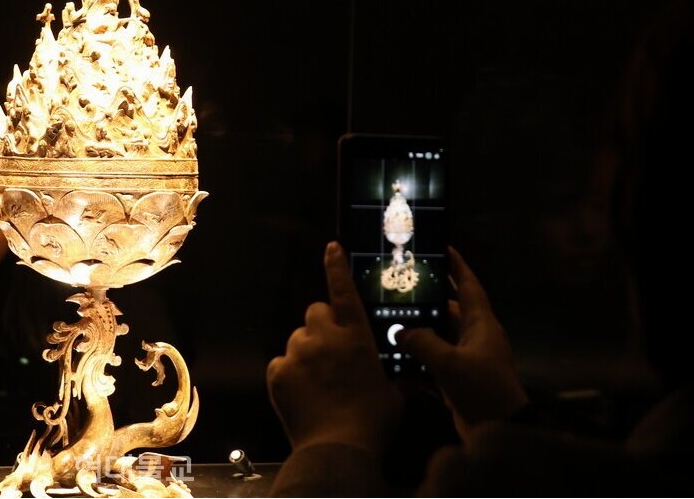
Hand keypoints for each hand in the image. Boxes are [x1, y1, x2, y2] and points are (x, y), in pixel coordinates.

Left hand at [267, 242, 401, 455]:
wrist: (338, 447)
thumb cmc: (373, 421)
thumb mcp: (395, 396)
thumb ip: (399, 378)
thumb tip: (415, 377)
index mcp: (356, 336)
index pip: (344, 291)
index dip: (337, 266)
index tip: (331, 246)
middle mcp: (324, 337)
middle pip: (315, 313)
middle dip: (321, 327)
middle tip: (331, 352)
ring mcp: (298, 353)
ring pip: (297, 339)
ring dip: (306, 353)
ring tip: (318, 383)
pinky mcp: (278, 371)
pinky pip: (281, 364)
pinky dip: (290, 375)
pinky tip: (303, 395)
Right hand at [400, 247, 526, 439]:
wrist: (500, 433)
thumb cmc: (482, 389)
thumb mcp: (449, 363)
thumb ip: (422, 342)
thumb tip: (401, 331)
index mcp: (481, 324)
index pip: (468, 286)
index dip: (457, 266)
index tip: (443, 247)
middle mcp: (475, 337)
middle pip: (447, 311)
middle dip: (425, 302)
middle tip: (399, 289)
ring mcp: (466, 360)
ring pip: (437, 338)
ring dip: (416, 335)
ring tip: (388, 323)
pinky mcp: (457, 381)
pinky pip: (432, 366)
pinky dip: (416, 365)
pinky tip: (393, 365)